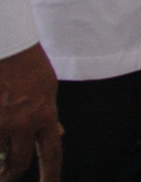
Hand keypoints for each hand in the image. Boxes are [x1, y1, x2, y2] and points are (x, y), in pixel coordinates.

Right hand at [0, 43, 60, 181]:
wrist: (9, 48)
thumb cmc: (29, 67)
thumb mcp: (49, 90)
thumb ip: (49, 115)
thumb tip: (57, 134)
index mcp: (45, 116)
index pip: (51, 153)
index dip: (51, 175)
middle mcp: (24, 123)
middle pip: (19, 163)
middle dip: (11, 173)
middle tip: (7, 175)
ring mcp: (1, 122)